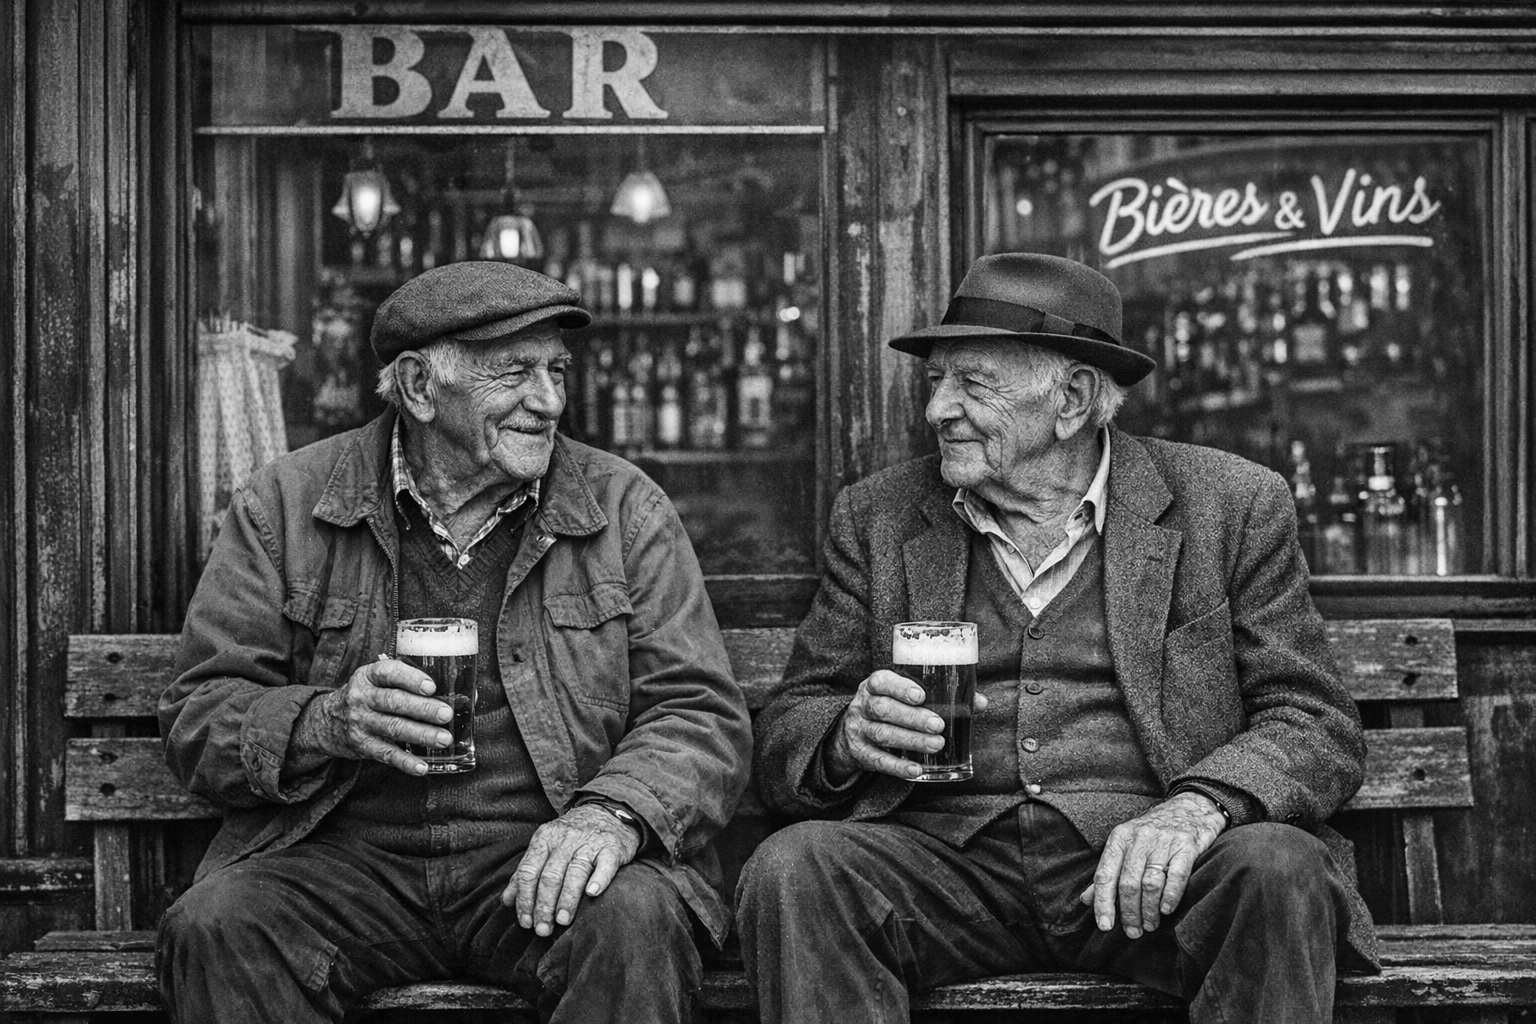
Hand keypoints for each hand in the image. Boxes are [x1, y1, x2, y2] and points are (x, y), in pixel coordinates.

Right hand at [297, 658, 453, 774]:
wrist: (327, 721)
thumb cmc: (368, 695)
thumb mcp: (378, 680)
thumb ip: (409, 681)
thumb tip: (461, 691)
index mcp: (369, 676)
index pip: (389, 672)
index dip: (410, 678)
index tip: (431, 686)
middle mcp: (362, 697)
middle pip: (394, 702)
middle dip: (423, 709)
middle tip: (446, 714)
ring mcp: (361, 722)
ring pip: (393, 728)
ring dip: (421, 734)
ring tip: (444, 739)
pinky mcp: (363, 746)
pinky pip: (386, 754)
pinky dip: (405, 762)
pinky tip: (422, 767)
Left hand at [504, 804, 642, 935]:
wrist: (606, 811)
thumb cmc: (571, 837)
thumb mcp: (545, 847)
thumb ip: (526, 872)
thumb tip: (507, 901)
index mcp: (544, 839)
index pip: (529, 871)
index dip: (525, 899)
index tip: (525, 922)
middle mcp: (565, 839)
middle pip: (550, 875)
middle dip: (544, 905)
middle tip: (543, 929)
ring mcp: (590, 842)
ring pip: (575, 872)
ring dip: (567, 898)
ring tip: (562, 920)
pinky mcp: (612, 847)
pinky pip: (605, 864)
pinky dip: (599, 879)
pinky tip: (592, 893)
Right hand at [825, 670, 987, 782]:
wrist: (851, 733)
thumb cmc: (891, 708)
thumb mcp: (905, 696)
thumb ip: (941, 696)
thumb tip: (980, 702)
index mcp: (874, 686)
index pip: (882, 681)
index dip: (900, 688)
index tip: (921, 696)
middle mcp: (863, 705)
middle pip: (883, 709)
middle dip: (912, 717)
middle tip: (937, 725)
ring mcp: (858, 730)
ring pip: (882, 734)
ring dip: (910, 740)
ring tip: (936, 745)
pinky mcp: (859, 753)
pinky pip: (878, 760)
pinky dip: (898, 766)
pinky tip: (916, 769)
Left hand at [1078, 791, 1226, 938]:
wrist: (1190, 808)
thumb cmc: (1153, 833)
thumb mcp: (1126, 846)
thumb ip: (1108, 873)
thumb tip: (1086, 900)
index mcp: (1119, 838)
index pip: (1105, 875)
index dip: (1103, 903)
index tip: (1105, 926)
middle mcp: (1139, 838)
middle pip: (1128, 883)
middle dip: (1129, 913)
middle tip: (1134, 932)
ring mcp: (1163, 841)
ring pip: (1150, 883)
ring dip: (1149, 910)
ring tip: (1151, 925)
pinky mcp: (1186, 845)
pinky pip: (1176, 875)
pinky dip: (1170, 896)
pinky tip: (1167, 910)